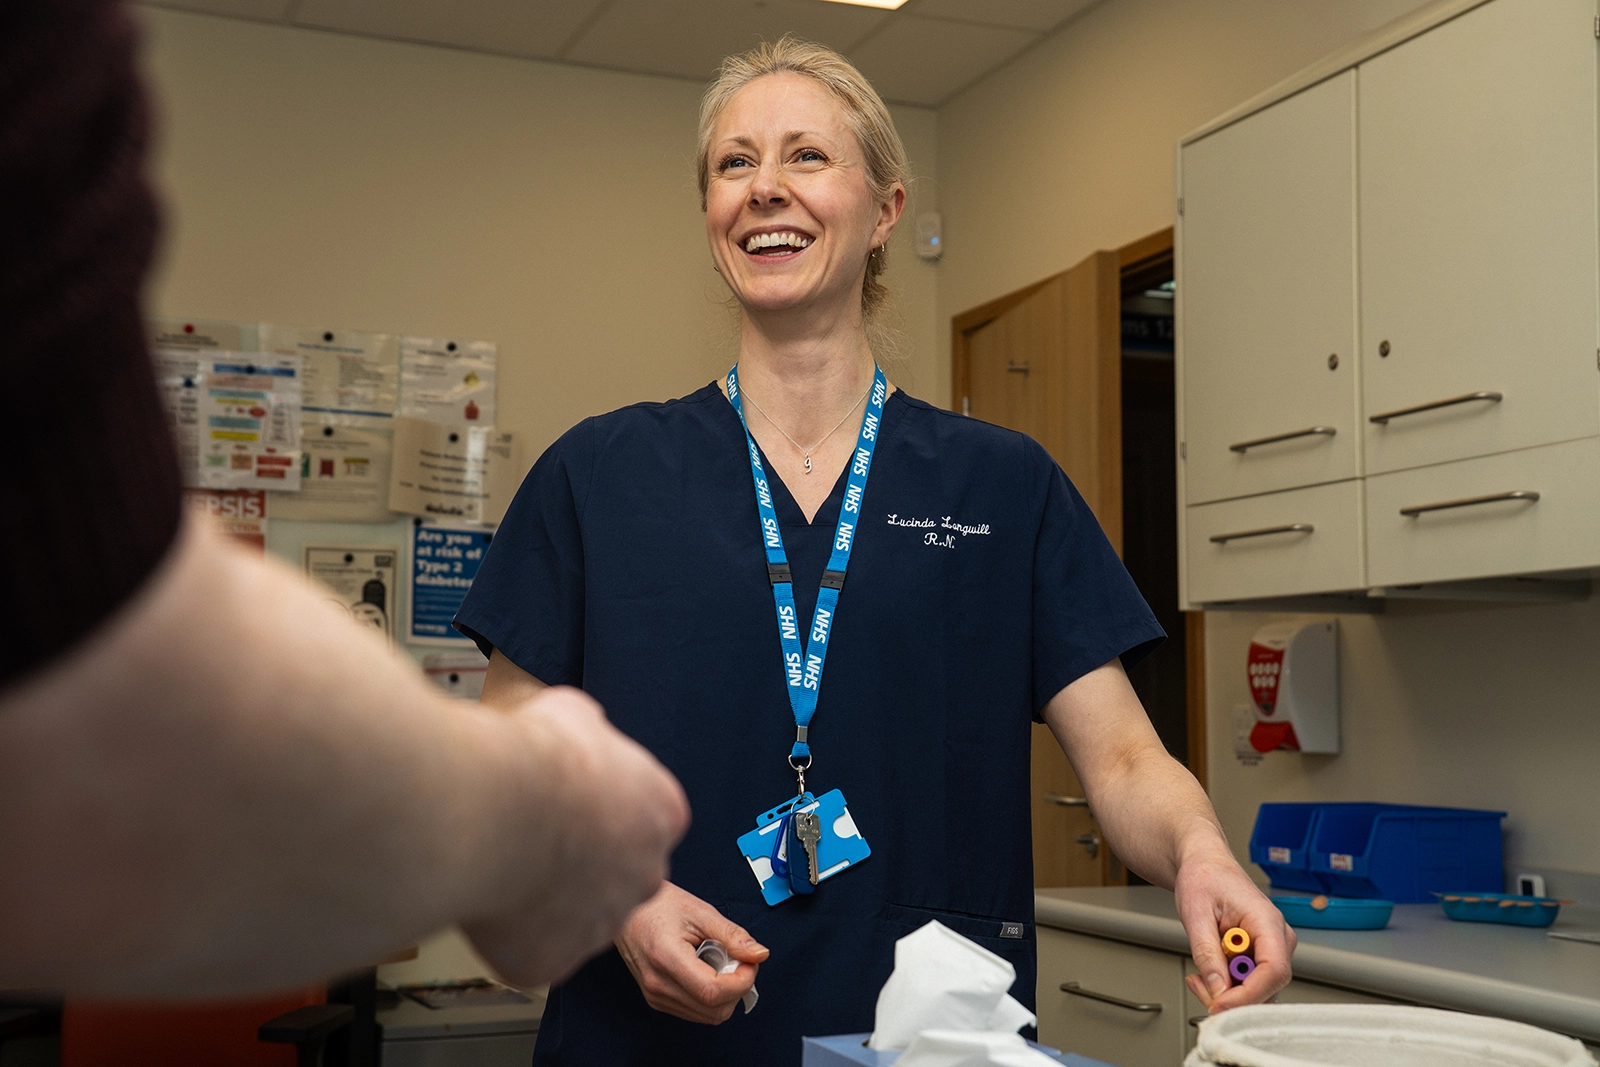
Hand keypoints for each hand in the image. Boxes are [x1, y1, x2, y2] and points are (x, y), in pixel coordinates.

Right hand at [463, 687, 688, 987]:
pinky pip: (536, 950)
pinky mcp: (558, 962)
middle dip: (580, 861)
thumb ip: (591, 739)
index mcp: (661, 814)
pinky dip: (511, 931)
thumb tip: (582, 736)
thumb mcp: (575, 715)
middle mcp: (645, 875)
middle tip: (533, 838)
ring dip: (546, 897)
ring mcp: (604, 924)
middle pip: (616, 874)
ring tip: (505, 863)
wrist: (488, 811)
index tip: (567, 803)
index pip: (643, 820)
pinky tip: (490, 895)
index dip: (599, 810)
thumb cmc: (532, 761)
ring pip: (576, 917)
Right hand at [615, 881, 767, 1023]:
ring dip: (725, 995)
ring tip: (720, 963)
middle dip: (737, 989)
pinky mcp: (657, 999)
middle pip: (714, 1010)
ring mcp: (656, 995)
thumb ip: (732, 935)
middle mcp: (658, 984)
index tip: (750, 962)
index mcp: (666, 958)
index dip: (742, 981)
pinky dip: (711, 997)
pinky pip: (695, 1011)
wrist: (628, 909)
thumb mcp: (700, 912)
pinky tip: (707, 971)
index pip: (713, 992)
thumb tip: (759, 954)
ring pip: (707, 1016)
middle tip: (738, 960)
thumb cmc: (657, 905)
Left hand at [1174, 840, 1296, 1012]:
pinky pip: (1250, 984)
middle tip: (1198, 984)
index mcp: (1267, 921)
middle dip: (1231, 996)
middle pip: (1267, 986)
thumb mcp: (1195, 913)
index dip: (1247, 994)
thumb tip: (1217, 989)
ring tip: (1198, 976)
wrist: (1206, 866)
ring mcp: (1272, 949)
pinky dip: (1226, 986)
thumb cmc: (1205, 878)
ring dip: (1226, 993)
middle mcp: (1278, 938)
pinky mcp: (1262, 957)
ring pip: (1258, 990)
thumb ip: (1206, 952)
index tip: (1219, 1003)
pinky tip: (1206, 974)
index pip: (1274, 970)